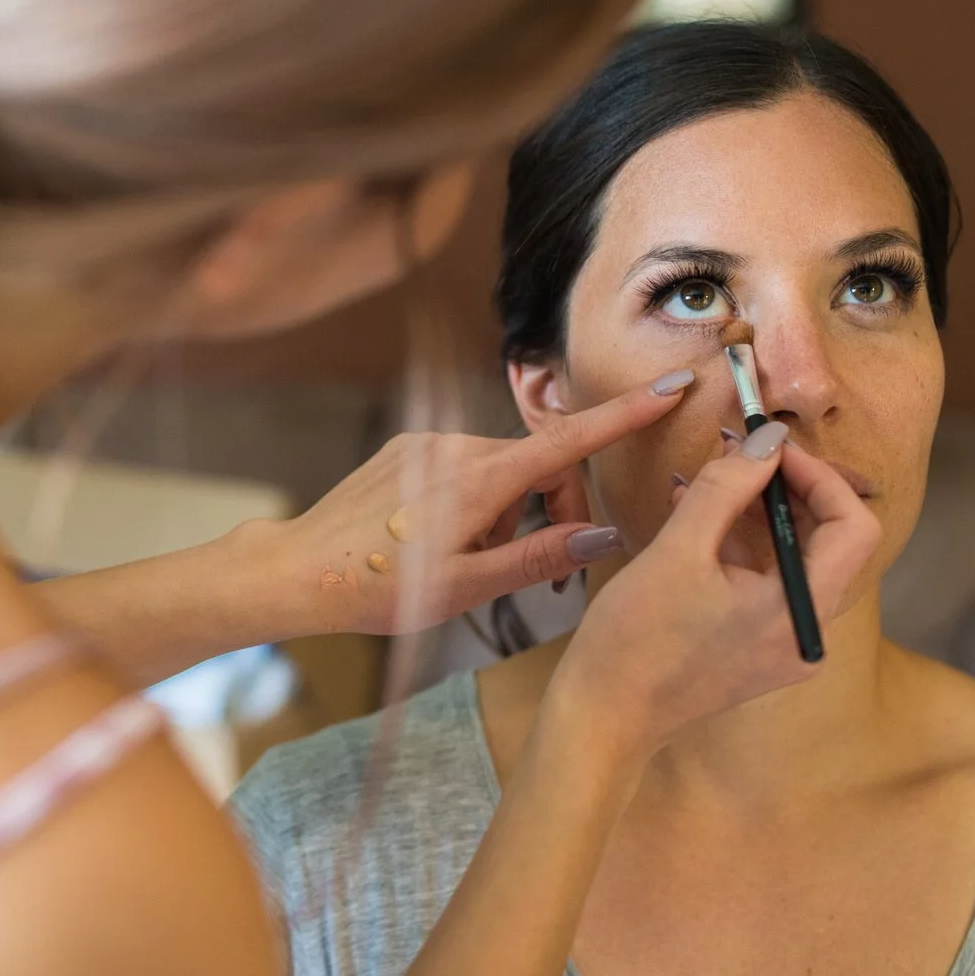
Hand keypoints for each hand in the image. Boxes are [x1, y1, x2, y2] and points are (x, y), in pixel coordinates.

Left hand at [263, 371, 695, 639]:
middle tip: (551, 576)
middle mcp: (458, 448)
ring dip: (511, 515)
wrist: (300, 570)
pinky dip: (478, 503)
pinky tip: (442, 544)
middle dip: (558, 512)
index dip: (628, 414)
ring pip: (503, 471)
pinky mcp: (408, 448)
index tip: (675, 386)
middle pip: (541, 465)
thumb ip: (539, 558)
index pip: (572, 440)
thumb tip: (604, 536)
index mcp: (481, 479)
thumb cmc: (380, 590)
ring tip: (473, 566)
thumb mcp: (469, 588)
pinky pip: (466, 468)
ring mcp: (430, 444)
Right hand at [552, 433, 882, 760]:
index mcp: (800, 613)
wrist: (603, 715)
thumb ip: (727, 487)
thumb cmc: (635, 640)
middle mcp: (807, 633)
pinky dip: (743, 543)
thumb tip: (767, 438)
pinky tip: (698, 512)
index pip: (852, 527)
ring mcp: (786, 645)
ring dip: (762, 511)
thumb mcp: (678, 550)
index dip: (818, 476)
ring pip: (796, 558)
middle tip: (744, 451)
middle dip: (790, 488)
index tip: (770, 447)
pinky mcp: (759, 648)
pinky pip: (769, 581)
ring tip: (714, 474)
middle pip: (830, 542)